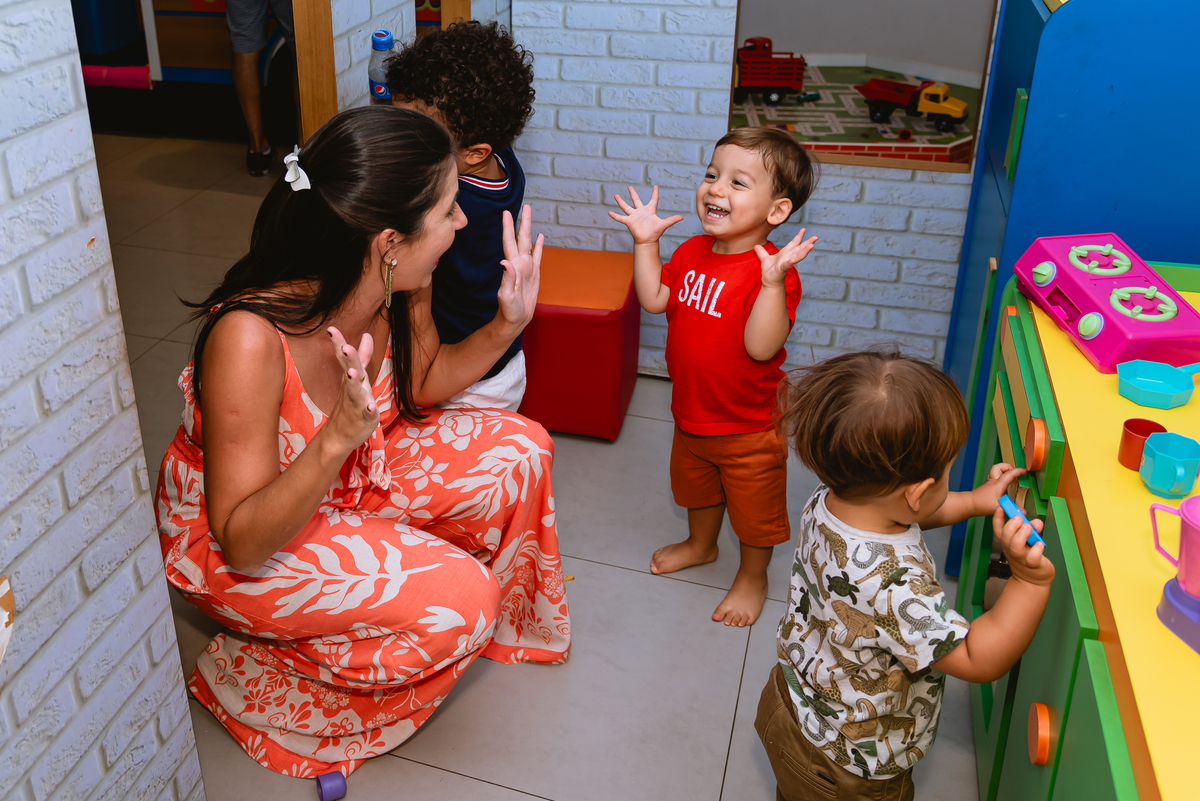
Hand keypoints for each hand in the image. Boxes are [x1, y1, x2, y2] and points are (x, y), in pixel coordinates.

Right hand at [325, 326, 379, 451]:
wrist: (340, 435)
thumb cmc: (350, 402)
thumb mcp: (357, 377)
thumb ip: (362, 357)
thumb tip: (366, 335)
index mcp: (351, 378)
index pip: (344, 359)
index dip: (338, 344)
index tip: (331, 329)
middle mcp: (352, 389)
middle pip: (351, 371)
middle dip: (349, 360)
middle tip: (345, 347)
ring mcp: (357, 404)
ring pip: (356, 392)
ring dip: (354, 383)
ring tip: (353, 373)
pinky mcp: (365, 419)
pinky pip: (367, 414)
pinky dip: (369, 410)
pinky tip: (371, 406)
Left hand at [497, 206, 543, 330]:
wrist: (516, 318)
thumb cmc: (509, 310)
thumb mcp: (507, 296)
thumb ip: (507, 279)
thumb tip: (505, 262)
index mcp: (512, 266)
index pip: (509, 242)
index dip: (508, 227)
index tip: (507, 213)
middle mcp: (519, 263)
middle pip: (520, 237)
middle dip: (522, 222)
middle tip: (525, 206)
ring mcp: (527, 267)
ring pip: (529, 243)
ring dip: (529, 228)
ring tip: (529, 214)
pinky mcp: (534, 273)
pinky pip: (537, 255)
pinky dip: (538, 245)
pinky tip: (540, 236)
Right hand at [608, 186, 683, 244]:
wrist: (647, 241)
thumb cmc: (655, 233)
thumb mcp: (663, 224)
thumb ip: (672, 220)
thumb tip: (682, 217)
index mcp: (650, 210)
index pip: (653, 199)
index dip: (655, 193)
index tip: (655, 186)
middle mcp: (641, 212)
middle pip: (636, 200)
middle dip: (633, 193)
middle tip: (630, 187)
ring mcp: (634, 216)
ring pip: (626, 207)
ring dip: (621, 202)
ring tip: (615, 195)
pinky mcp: (629, 222)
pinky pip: (621, 218)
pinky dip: (615, 216)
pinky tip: (609, 212)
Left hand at [754, 228, 817, 287]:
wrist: (768, 282)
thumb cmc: (769, 271)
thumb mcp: (764, 259)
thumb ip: (761, 252)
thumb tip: (756, 245)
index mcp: (785, 253)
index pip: (794, 243)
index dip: (799, 236)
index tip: (804, 229)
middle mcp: (788, 257)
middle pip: (800, 248)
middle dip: (808, 243)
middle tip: (816, 237)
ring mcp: (786, 263)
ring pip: (797, 256)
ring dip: (804, 251)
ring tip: (811, 246)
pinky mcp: (782, 269)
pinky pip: (787, 265)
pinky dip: (790, 262)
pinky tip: (793, 259)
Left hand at [972, 462, 1027, 516]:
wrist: (969, 504)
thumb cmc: (982, 505)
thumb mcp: (999, 507)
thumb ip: (1011, 508)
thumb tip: (1023, 511)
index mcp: (998, 484)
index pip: (1009, 474)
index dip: (1019, 471)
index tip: (1026, 471)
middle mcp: (993, 481)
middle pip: (999, 467)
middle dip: (1008, 466)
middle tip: (1015, 472)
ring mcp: (989, 482)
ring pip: (995, 470)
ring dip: (1003, 470)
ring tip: (1011, 475)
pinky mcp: (987, 486)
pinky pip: (994, 476)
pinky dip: (1000, 476)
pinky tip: (1004, 483)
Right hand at [992, 505, 1054, 586]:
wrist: (1032, 581)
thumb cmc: (1028, 557)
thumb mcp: (1027, 541)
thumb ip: (1032, 529)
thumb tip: (1036, 521)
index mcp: (1008, 542)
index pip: (999, 529)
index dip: (997, 518)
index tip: (1000, 507)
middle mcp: (1012, 549)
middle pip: (1006, 537)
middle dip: (1010, 525)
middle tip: (1018, 517)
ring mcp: (1022, 557)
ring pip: (1016, 547)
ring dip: (1021, 535)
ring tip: (1028, 527)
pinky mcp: (1033, 564)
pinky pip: (1033, 558)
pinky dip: (1036, 550)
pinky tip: (1039, 544)